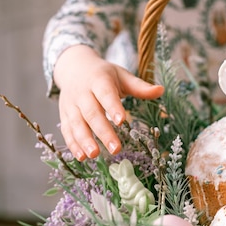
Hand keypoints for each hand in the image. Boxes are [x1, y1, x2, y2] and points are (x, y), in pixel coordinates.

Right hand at [53, 45, 164, 159]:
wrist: (74, 68)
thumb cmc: (103, 75)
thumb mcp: (122, 76)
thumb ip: (140, 87)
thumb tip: (161, 90)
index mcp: (99, 81)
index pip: (106, 94)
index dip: (113, 107)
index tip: (122, 121)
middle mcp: (82, 93)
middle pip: (92, 113)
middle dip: (103, 132)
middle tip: (115, 149)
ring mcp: (71, 105)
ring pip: (76, 123)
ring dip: (84, 140)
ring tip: (95, 155)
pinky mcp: (64, 115)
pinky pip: (67, 130)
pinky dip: (72, 144)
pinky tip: (81, 157)